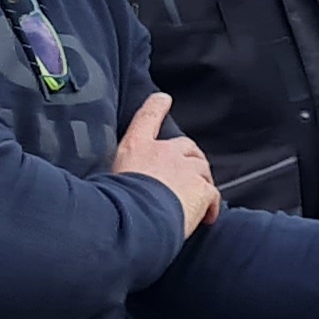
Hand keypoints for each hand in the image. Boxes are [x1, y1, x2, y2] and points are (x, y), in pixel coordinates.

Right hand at [110, 92, 219, 239]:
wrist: (135, 218)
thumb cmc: (114, 201)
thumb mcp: (106, 179)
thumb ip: (116, 174)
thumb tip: (110, 185)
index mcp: (136, 147)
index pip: (148, 117)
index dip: (157, 106)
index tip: (163, 99)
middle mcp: (164, 152)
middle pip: (186, 146)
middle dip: (189, 157)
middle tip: (186, 175)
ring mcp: (186, 169)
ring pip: (202, 169)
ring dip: (200, 181)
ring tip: (194, 199)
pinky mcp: (202, 188)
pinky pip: (213, 194)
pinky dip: (211, 206)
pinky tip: (207, 217)